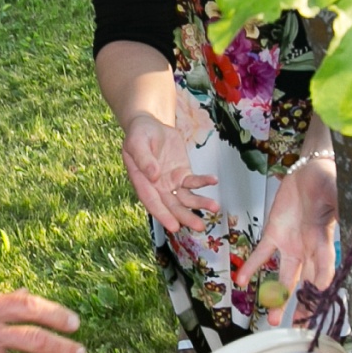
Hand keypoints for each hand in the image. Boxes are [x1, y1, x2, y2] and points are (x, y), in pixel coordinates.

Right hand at [119, 101, 218, 237]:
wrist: (150, 126)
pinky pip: (194, 181)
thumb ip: (143, 158)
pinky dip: (204, 181)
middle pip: (172, 205)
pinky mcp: (182, 174)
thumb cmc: (139, 134)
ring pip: (186, 197)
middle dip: (186, 216)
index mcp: (142, 182)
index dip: (163, 215)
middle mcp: (157, 187)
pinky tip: (213, 180)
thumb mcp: (137, 142)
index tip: (175, 226)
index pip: (152, 201)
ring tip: (214, 207)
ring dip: (199, 203)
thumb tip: (153, 175)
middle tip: (199, 226)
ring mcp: (171, 182)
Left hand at [243, 154, 337, 320]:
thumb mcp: (334, 197)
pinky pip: (262, 256)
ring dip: (277, 298)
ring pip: (284, 278)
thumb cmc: (327, 182)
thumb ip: (335, 215)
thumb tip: (341, 233)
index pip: (325, 269)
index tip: (319, 299)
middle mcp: (309, 250)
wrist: (310, 170)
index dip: (322, 285)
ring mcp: (291, 246)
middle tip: (296, 325)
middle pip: (306, 284)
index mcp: (325, 242)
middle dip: (301, 305)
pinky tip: (241, 281)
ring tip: (270, 319)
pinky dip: (252, 268)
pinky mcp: (274, 235)